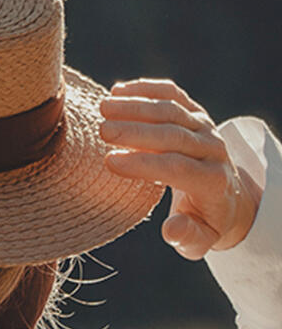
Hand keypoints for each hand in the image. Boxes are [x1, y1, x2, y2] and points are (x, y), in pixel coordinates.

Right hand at [99, 78, 260, 259]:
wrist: (225, 197)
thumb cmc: (201, 222)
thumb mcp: (197, 240)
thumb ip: (186, 237)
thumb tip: (171, 228)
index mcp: (213, 181)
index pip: (178, 168)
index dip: (144, 164)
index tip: (110, 162)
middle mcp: (213, 149)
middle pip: (173, 134)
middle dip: (136, 131)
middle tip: (103, 131)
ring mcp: (205, 126)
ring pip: (171, 109)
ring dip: (136, 106)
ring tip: (103, 107)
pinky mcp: (195, 111)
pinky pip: (172, 94)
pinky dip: (146, 88)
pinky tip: (119, 90)